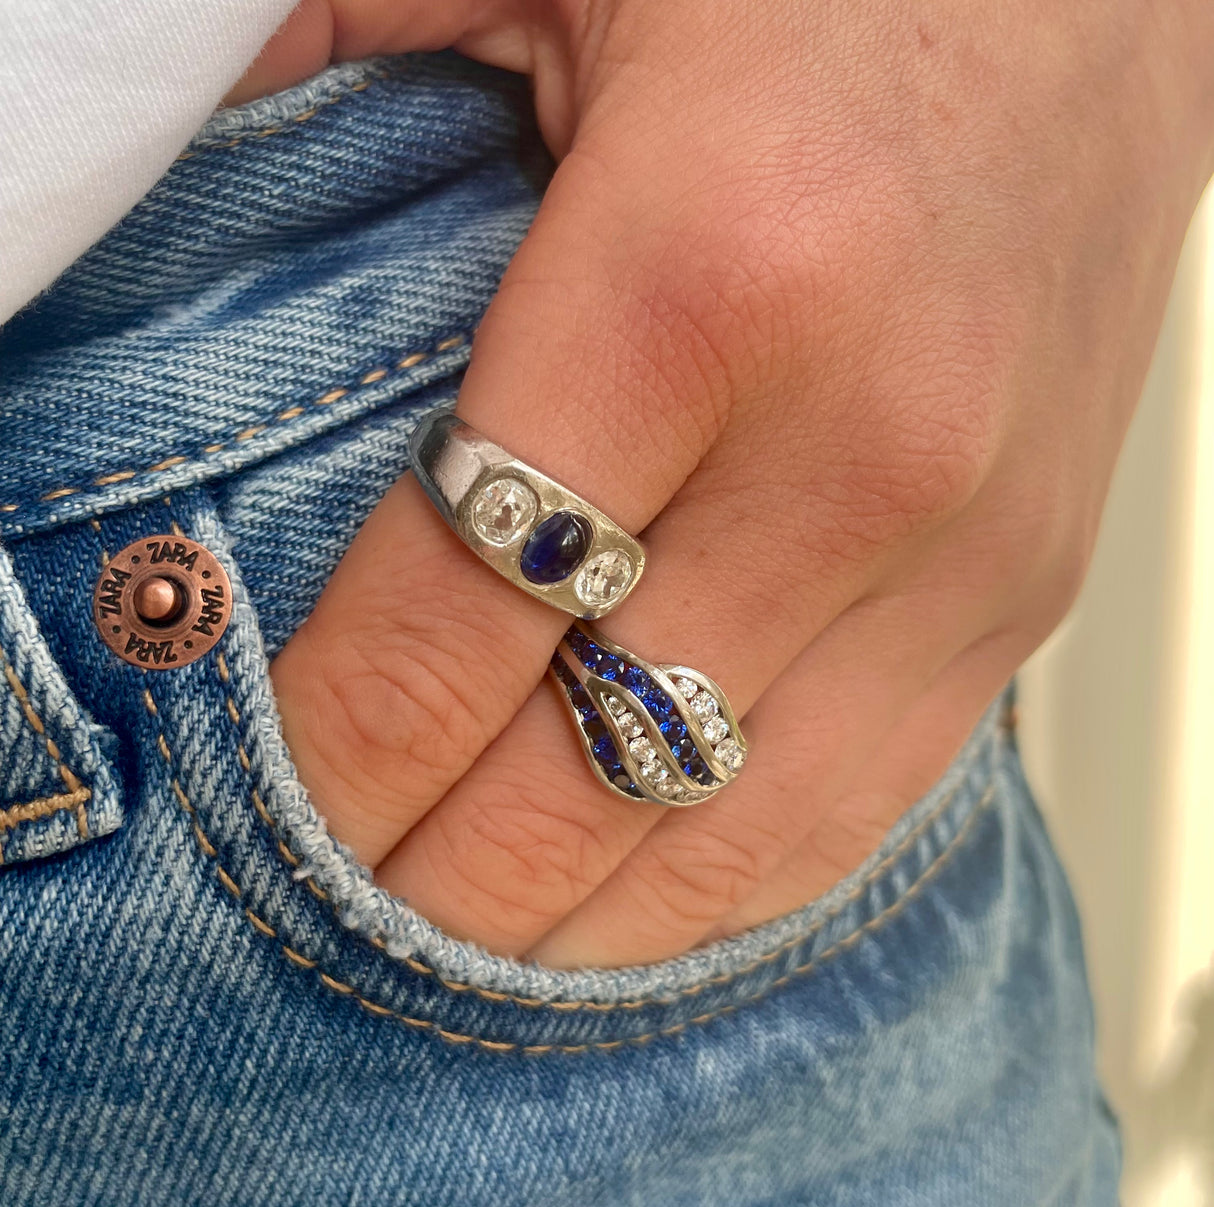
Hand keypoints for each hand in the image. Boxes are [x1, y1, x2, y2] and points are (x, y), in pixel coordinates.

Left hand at [264, 0, 1213, 966]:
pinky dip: (726, 882)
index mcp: (703, 284)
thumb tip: (173, 172)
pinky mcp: (1024, 589)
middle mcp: (859, 452)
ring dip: (576, 916)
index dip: (330, 754)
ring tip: (466, 943)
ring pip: (729, 836)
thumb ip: (344, 65)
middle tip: (335, 911)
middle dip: (433, 877)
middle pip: (583, 772)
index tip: (260, 802)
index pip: (449, 626)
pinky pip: (862, 806)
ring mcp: (966, 549)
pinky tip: (636, 894)